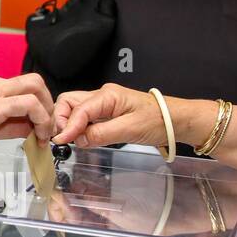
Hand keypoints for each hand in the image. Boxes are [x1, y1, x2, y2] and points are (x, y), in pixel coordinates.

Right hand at [0, 72, 54, 160]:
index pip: (20, 89)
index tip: (37, 126)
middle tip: (47, 126)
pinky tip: (37, 135)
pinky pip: (28, 104)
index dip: (35, 107)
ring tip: (44, 133)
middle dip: (48, 103)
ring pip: (35, 86)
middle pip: (33, 81)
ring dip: (47, 112)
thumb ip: (6, 125)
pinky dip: (41, 119)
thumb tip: (27, 129)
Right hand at [52, 83, 166, 150]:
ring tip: (73, 139)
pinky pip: (84, 117)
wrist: (176, 120)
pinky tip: (83, 137)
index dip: (67, 126)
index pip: (78, 109)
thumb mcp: (129, 130)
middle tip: (64, 138)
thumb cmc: (158, 121)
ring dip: (69, 123)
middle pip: (68, 102)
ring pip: (73, 109)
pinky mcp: (105, 112)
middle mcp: (101, 95)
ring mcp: (102, 103)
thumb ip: (101, 134)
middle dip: (61, 119)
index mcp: (107, 95)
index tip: (61, 141)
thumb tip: (79, 140)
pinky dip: (78, 127)